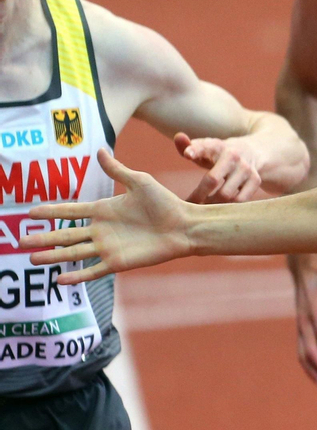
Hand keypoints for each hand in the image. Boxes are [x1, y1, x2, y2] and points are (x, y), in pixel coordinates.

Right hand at [23, 148, 194, 282]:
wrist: (184, 225)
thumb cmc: (165, 202)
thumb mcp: (139, 182)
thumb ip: (117, 170)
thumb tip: (100, 150)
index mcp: (104, 210)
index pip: (70, 210)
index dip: (50, 211)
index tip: (30, 212)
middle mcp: (101, 230)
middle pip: (65, 234)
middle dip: (42, 237)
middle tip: (19, 240)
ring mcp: (108, 247)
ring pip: (73, 253)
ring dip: (52, 256)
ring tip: (32, 258)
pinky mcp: (118, 262)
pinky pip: (93, 270)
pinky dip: (77, 275)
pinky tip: (59, 279)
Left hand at [174, 132, 263, 202]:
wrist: (253, 152)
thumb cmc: (219, 154)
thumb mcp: (205, 148)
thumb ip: (188, 146)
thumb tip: (179, 137)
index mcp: (217, 145)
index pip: (205, 146)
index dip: (196, 149)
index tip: (188, 154)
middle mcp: (233, 155)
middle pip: (213, 179)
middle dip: (199, 194)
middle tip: (190, 203)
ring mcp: (246, 168)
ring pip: (226, 194)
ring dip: (212, 203)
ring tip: (204, 206)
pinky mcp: (256, 180)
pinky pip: (240, 200)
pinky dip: (228, 206)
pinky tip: (221, 206)